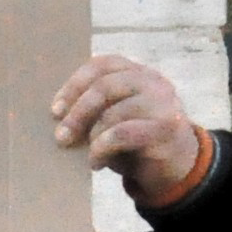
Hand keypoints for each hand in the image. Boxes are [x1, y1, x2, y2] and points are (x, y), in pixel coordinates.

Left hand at [52, 57, 203, 203]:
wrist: (176, 167)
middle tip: (60, 136)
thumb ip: (94, 109)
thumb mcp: (113, 119)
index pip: (103, 64)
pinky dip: (102, 149)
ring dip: (92, 135)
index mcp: (138, 73)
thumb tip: (55, 114)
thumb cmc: (135, 142)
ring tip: (85, 153)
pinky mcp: (166, 127)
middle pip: (105, 86)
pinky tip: (96, 163)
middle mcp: (153, 82)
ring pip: (114, 111)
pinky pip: (123, 134)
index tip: (55, 110)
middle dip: (77, 112)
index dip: (75, 84)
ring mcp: (163, 103)